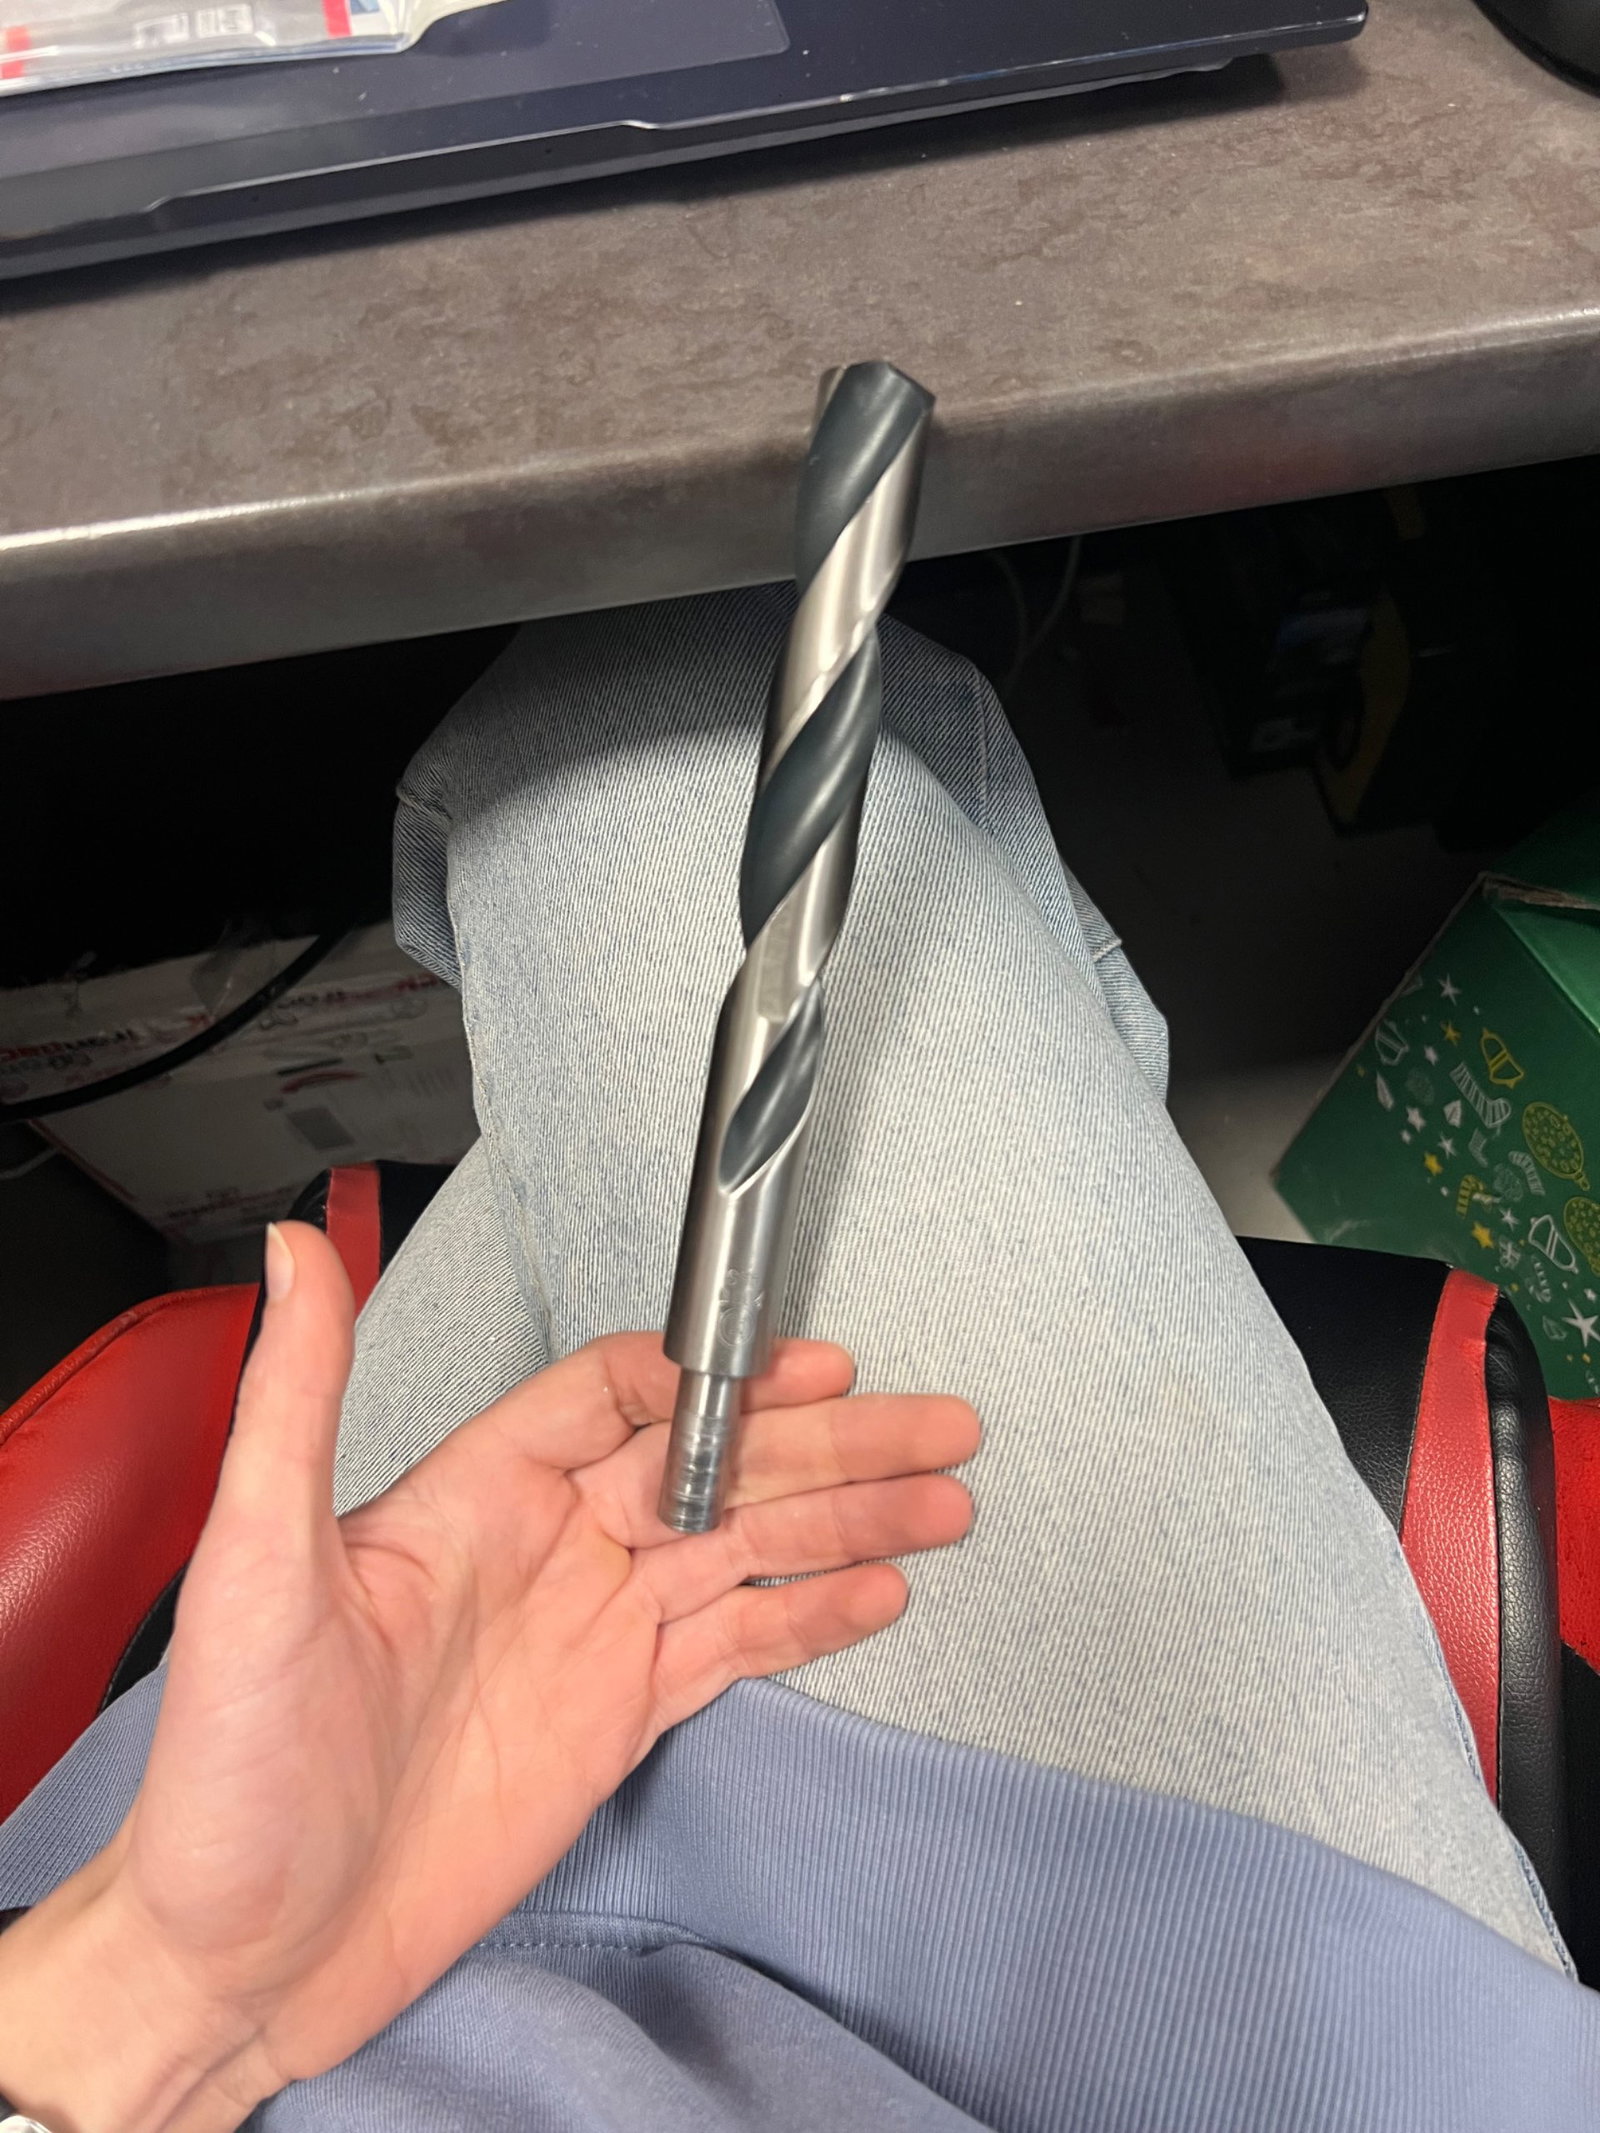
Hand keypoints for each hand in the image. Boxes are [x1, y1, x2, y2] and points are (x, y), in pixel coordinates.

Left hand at [0, 1221, 976, 2131]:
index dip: (720, 1377)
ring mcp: (591, 1634)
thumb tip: (293, 1250)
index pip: (620, 1396)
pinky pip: (734, 1648)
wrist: (247, 1954)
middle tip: (933, 1427)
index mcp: (474, 1493)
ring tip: (945, 1503)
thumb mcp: (255, 1568)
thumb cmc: (228, 1769)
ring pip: (745, 1550)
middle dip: (829, 1446)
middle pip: (713, 1466)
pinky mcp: (615, 1719)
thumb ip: (293, 1398)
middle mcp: (547, 1548)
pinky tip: (879, 1592)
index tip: (810, 1370)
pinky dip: (811, 1619)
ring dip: (847, 1523)